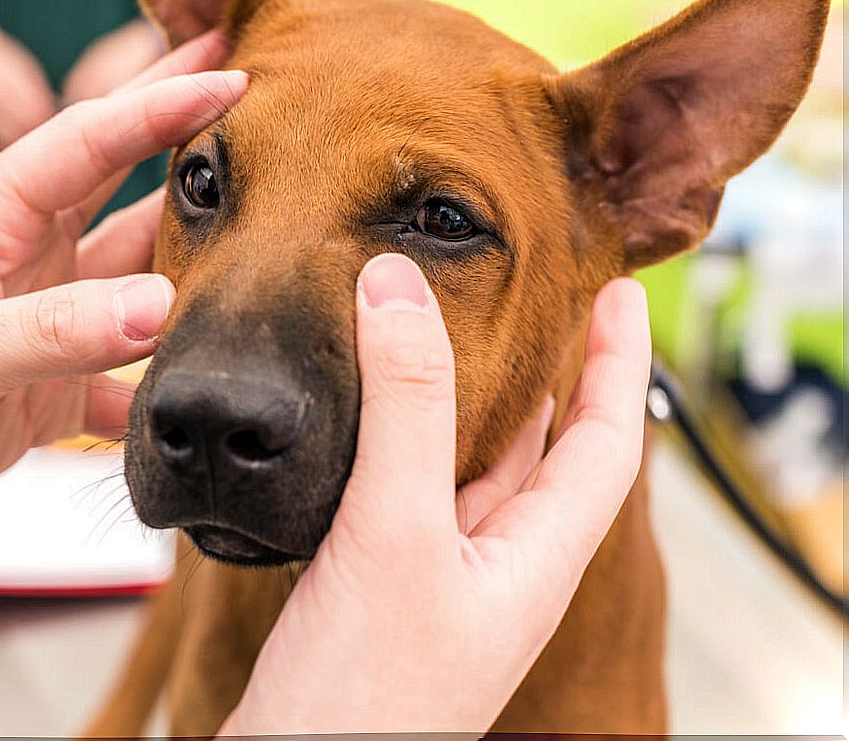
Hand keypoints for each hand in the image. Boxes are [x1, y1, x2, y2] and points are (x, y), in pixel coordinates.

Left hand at [0, 31, 245, 522]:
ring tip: (273, 271)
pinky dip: (164, 392)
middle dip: (198, 166)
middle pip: (132, 200)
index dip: (162, 103)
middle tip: (275, 139)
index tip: (232, 73)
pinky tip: (210, 395)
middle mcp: (34, 259)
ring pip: (144, 294)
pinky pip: (127, 382)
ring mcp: (50, 323)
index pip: (92, 141)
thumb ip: (55, 329)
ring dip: (198, 287)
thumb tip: (161, 310)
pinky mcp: (54, 388)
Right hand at [223, 255, 651, 732]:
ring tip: (453, 341)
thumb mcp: (394, 532)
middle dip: (548, 376)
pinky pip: (409, 493)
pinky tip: (371, 419)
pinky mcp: (381, 586)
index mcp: (534, 560)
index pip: (607, 443)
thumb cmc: (363, 697)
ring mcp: (439, 579)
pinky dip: (400, 441)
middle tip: (534, 304)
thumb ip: (400, 408)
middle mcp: (497, 568)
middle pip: (545, 454)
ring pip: (471, 471)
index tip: (619, 293)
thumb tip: (395, 286)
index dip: (620, 362)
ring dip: (468, 404)